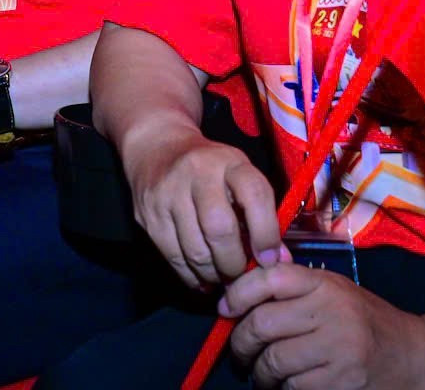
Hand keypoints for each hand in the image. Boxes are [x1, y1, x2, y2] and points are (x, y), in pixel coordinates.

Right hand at [120, 121, 281, 290]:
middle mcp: (196, 173)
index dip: (266, 233)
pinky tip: (202, 277)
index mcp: (228, 161)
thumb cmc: (210, 168)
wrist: (156, 147)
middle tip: (240, 274)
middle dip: (234, 262)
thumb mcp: (239, 175)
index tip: (268, 260)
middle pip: (219, 229)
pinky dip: (191, 276)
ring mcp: (167, 193)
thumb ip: (260, 213)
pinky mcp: (147, 214)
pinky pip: (172, 257)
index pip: (254, 195)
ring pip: (195, 250)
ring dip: (213, 273)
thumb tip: (277, 261)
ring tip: (222, 277)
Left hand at [224, 263, 424, 389]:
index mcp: (325, 284)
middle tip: (238, 354)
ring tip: (261, 375)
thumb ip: (294, 288)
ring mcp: (338, 349)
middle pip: (262, 325)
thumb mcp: (335, 291)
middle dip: (240, 343)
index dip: (237, 294)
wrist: (415, 357)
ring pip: (273, 363)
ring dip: (259, 374)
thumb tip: (238, 289)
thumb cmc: (365, 321)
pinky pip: (294, 388)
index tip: (225, 310)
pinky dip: (284, 389)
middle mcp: (331, 312)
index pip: (269, 278)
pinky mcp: (342, 382)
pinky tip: (288, 386)